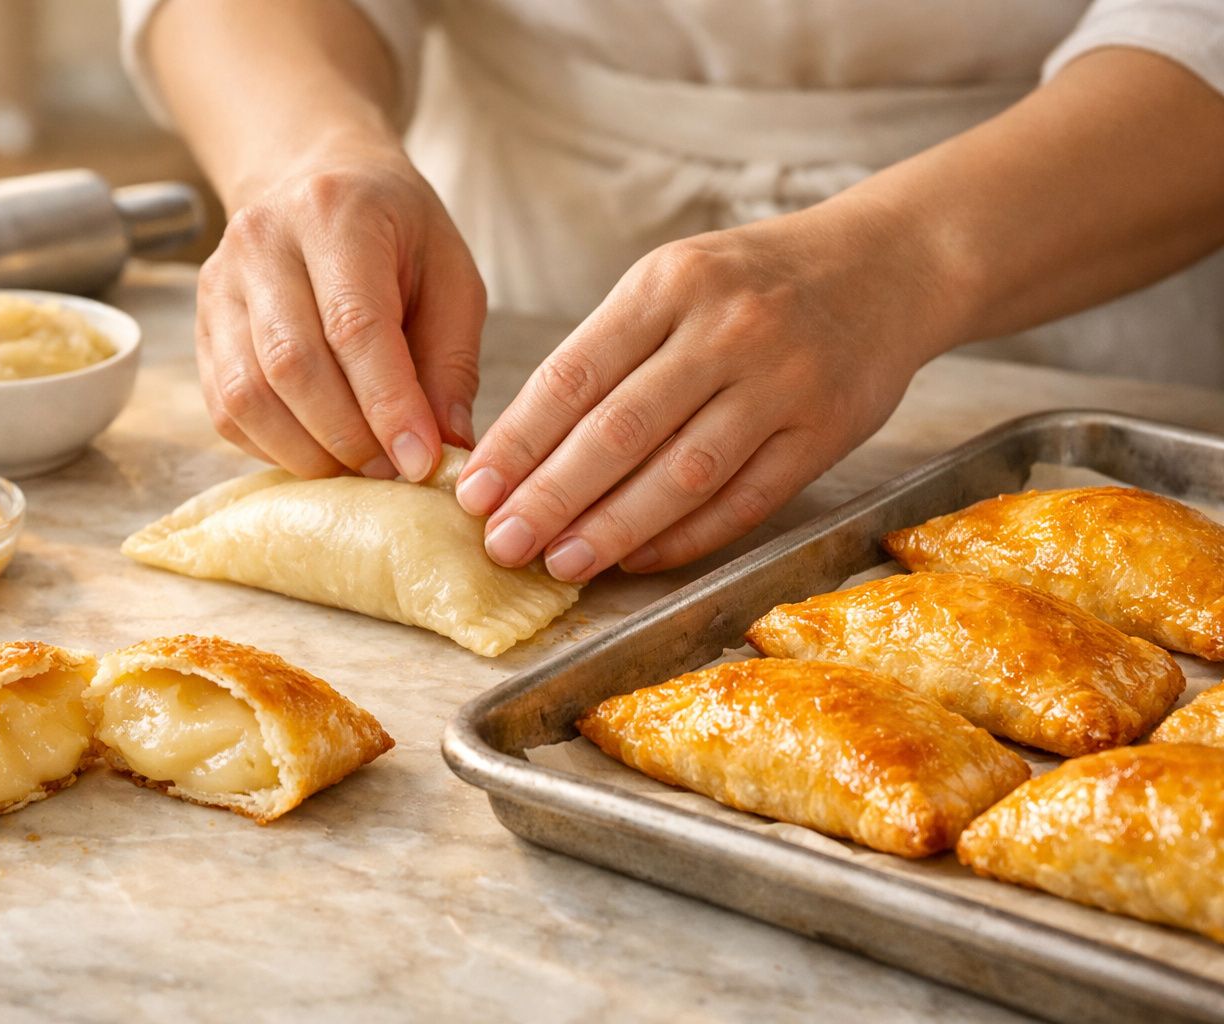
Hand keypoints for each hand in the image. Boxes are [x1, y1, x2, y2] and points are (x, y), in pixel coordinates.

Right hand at [196, 148, 485, 480]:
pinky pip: (226, 409)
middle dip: (348, 437)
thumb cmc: (396, 234)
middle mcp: (262, 243)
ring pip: (248, 395)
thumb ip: (452, 361)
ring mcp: (219, 286)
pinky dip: (275, 447)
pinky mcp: (201, 327)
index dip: (387, 404)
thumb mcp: (450, 276)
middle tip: (393, 471)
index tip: (421, 461)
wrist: (316, 181)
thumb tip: (448, 447)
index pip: (353, 324)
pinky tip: (319, 450)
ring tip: (359, 468)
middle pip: (291, 364)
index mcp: (334, 214)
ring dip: (308, 451)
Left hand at [454, 203, 956, 578]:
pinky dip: (684, 537)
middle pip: (620, 430)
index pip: (575, 373)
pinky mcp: (826, 432)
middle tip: (502, 544)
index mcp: (670, 283)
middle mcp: (727, 329)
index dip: (518, 442)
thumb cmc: (754, 281)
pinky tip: (637, 560)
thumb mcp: (676, 281)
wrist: (888, 265)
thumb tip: (525, 448)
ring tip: (560, 563)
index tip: (473, 492)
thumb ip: (609, 352)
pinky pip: (744, 500)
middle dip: (551, 496)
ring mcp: (782, 383)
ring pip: (681, 474)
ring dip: (613, 528)